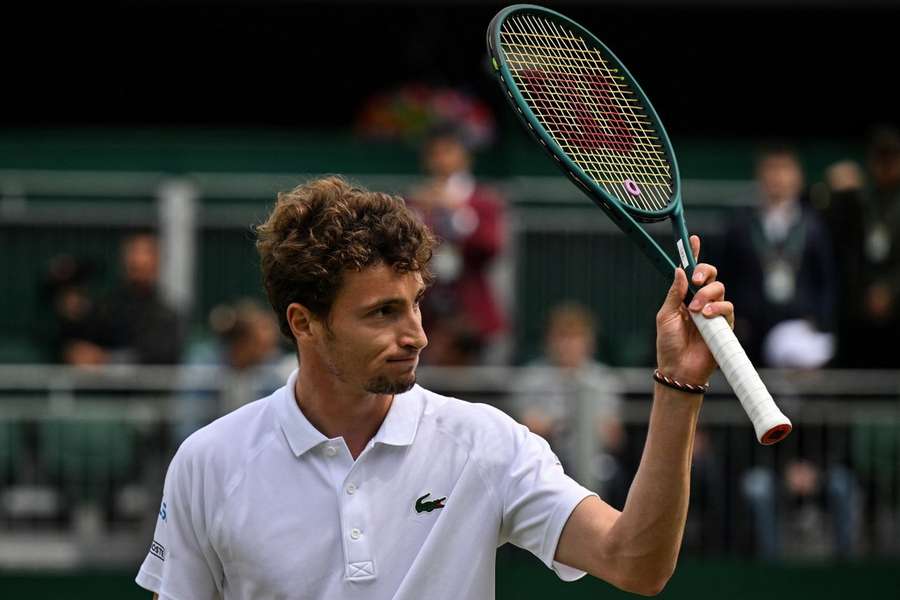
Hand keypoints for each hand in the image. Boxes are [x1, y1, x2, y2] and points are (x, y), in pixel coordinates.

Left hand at [655, 235, 732, 385]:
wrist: (678, 368)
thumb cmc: (668, 344)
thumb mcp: (665, 316)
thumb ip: (674, 294)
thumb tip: (679, 270)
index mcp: (684, 297)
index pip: (690, 272)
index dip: (693, 255)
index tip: (693, 239)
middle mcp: (700, 301)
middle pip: (710, 275)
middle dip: (704, 271)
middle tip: (696, 279)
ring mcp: (714, 312)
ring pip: (719, 288)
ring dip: (707, 294)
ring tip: (696, 310)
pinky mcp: (724, 325)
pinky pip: (727, 307)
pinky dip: (717, 308)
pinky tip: (706, 315)